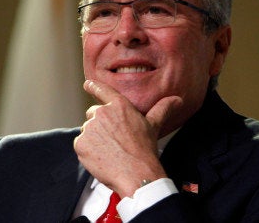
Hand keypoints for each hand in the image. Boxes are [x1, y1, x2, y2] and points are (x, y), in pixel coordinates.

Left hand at [73, 80, 182, 197]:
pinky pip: (81, 144)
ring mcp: (89, 128)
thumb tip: (177, 99)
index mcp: (119, 106)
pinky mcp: (81, 143)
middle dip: (100, 124)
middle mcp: (102, 113)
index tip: (87, 84)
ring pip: (87, 130)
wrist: (136, 174)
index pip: (103, 90)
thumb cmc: (145, 150)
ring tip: (110, 150)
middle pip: (93, 114)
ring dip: (94, 138)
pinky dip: (87, 150)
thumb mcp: (154, 126)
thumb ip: (162, 109)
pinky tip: (101, 157)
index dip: (94, 86)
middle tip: (113, 139)